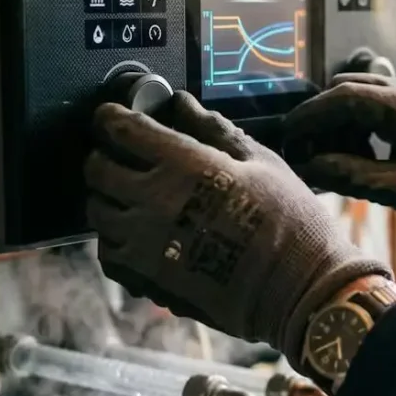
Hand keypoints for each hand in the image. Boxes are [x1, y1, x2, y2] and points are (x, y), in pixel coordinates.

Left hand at [83, 92, 390, 360]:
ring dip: (107, 198)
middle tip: (124, 155)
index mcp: (184, 166)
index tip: (114, 117)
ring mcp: (145, 245)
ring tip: (134, 196)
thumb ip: (215, 131)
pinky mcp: (147, 279)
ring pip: (96, 211)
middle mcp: (154, 202)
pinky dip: (115, 239)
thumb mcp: (262, 163)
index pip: (121, 129)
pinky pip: (108, 253)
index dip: (111, 118)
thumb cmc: (291, 222)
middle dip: (105, 155)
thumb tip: (182, 105)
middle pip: (96, 169)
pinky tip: (140, 234)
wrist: (300, 290)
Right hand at [282, 73, 395, 235]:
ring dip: (339, 125)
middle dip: (322, 119)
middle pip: (348, 90)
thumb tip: (310, 167)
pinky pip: (373, 107)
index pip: (345, 95)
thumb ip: (353, 175)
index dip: (312, 114)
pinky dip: (357, 128)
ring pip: (358, 97)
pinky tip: (356, 157)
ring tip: (331, 160)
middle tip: (305, 150)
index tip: (290, 133)